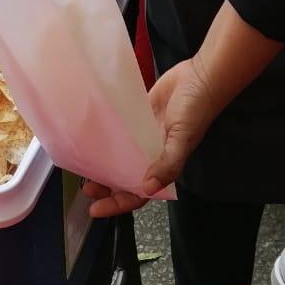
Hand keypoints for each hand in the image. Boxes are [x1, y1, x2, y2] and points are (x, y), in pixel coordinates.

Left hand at [83, 57, 224, 218]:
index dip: (118, 203)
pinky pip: (119, 130)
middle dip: (106, 185)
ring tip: (84, 164)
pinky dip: (106, 135)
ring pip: (120, 155)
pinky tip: (91, 136)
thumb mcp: (183, 139)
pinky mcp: (137, 115)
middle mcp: (151, 153)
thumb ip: (168, 164)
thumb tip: (148, 188)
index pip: (139, 193)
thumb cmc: (196, 110)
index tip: (96, 208)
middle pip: (125, 177)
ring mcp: (143, 135)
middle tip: (86, 186)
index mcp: (163, 165)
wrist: (200, 76)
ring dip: (104, 162)